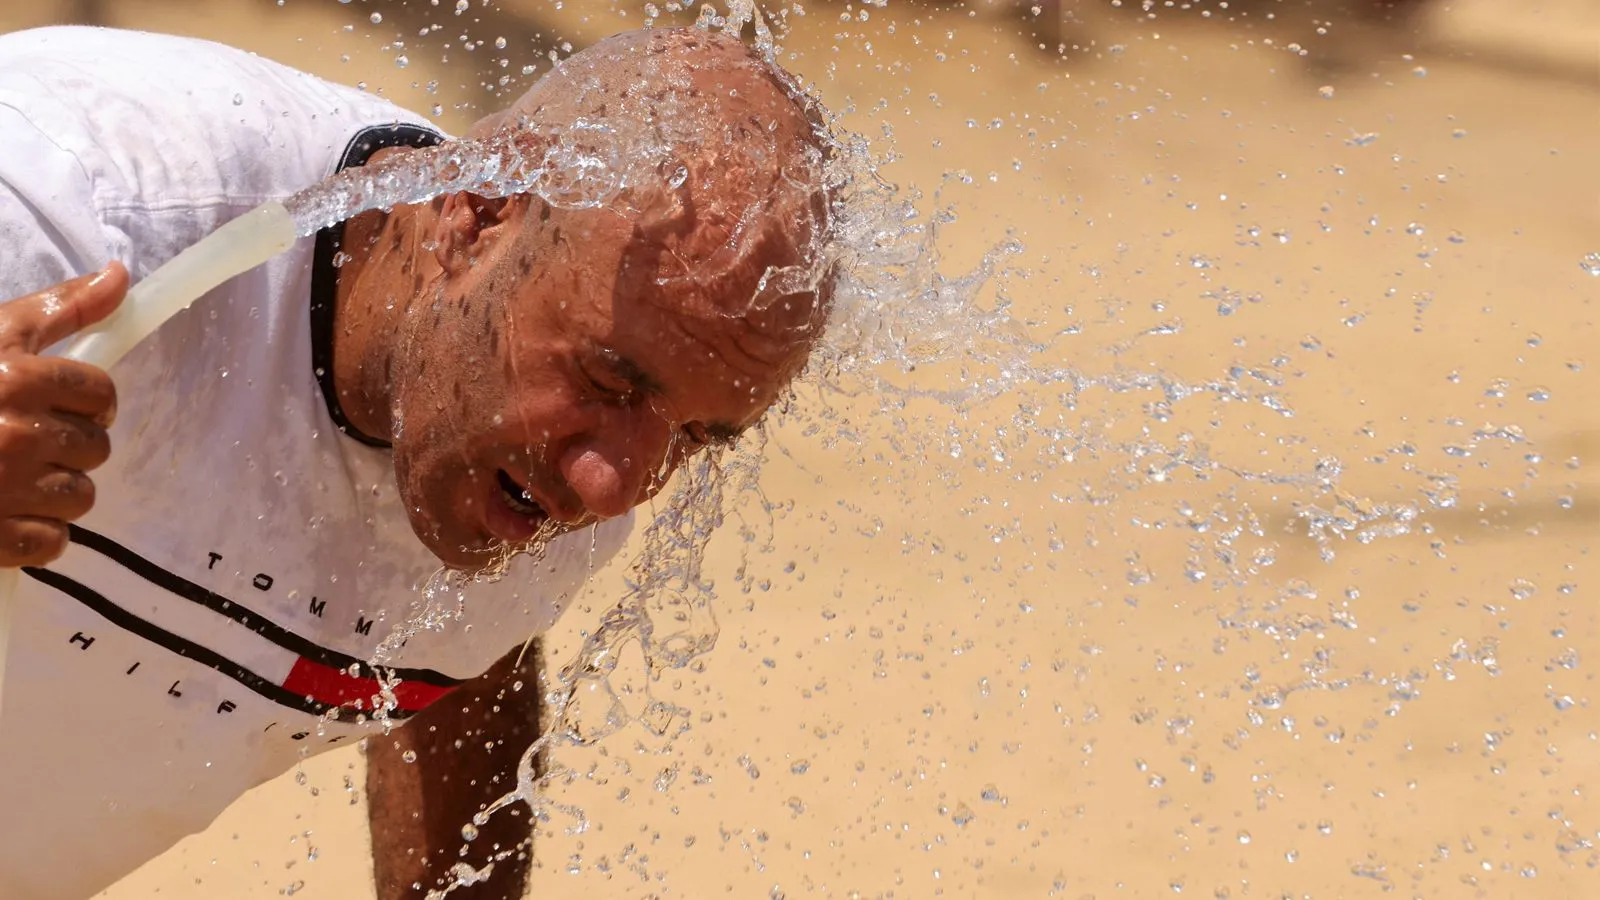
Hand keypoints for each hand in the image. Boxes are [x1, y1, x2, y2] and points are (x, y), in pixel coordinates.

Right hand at [0, 263, 127, 566]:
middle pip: (96, 447)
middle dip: (67, 445)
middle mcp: (16, 434)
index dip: (85, 399)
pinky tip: (2, 514)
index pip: (101, 394)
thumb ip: (60, 308)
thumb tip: (121, 274)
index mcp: (16, 380)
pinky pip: (53, 542)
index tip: (59, 404)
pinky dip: (33, 534)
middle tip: (22, 440)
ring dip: (54, 491)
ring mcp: (5, 490)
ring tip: (10, 478)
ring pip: (81, 497)